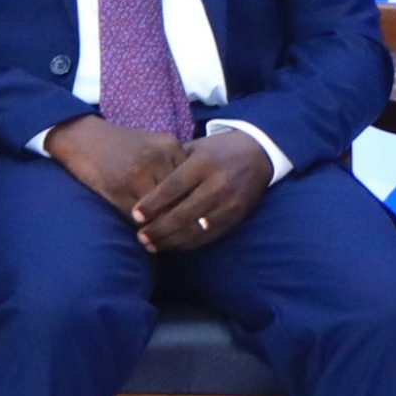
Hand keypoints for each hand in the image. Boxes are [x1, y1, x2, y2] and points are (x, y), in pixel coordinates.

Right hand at [42, 114, 185, 225]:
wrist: (80, 137)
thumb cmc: (118, 144)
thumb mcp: (152, 145)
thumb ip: (173, 164)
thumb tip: (192, 196)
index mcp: (170, 146)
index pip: (194, 182)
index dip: (196, 203)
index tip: (199, 219)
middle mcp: (158, 158)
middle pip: (181, 197)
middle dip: (183, 218)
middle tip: (186, 235)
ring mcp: (138, 173)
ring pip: (162, 209)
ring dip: (163, 228)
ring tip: (166, 240)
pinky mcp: (119, 187)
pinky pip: (138, 214)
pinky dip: (143, 227)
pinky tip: (146, 233)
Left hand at [129, 130, 274, 253]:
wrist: (259, 153)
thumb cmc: (215, 151)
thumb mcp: (193, 149)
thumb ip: (171, 167)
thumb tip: (142, 188)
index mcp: (203, 164)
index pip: (173, 187)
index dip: (153, 204)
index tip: (136, 216)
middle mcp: (218, 184)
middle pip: (184, 213)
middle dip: (159, 228)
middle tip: (140, 237)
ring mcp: (230, 202)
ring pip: (197, 228)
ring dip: (172, 240)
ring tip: (152, 245)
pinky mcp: (238, 215)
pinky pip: (212, 235)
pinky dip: (191, 243)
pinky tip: (174, 245)